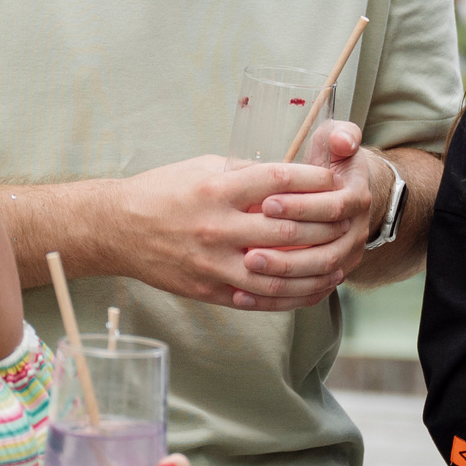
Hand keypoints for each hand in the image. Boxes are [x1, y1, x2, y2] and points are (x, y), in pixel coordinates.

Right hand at [105, 155, 359, 311]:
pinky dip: (288, 298)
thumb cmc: (163, 191)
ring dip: (314, 272)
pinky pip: (256, 299)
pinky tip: (310, 292)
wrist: (116, 229)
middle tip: (349, 222)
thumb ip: (245, 172)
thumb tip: (289, 175)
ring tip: (339, 267)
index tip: (336, 180)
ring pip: (277, 274)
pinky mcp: (207, 289)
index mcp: (218, 188)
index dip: (314, 181)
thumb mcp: (203, 167)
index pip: (279, 181)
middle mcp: (217, 226)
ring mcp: (213, 262)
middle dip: (325, 226)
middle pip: (286, 228)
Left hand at [240, 122, 382, 304]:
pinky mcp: (330, 277)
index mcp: (358, 197)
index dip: (301, 206)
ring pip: (317, 274)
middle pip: (325, 247)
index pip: (333, 207)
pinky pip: (306, 295)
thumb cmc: (334, 165)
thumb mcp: (339, 141)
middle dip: (286, 245)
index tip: (266, 202)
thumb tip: (342, 140)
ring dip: (282, 272)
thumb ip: (342, 136)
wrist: (351, 197)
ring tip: (247, 264)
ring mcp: (345, 258)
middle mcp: (356, 231)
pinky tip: (242, 294)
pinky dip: (276, 298)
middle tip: (248, 243)